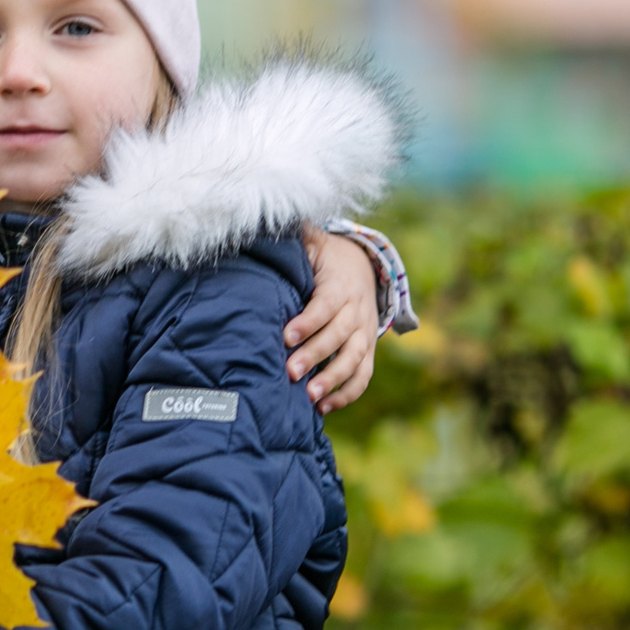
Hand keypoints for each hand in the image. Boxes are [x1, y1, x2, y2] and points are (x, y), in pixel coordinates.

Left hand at [288, 225, 381, 413]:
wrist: (364, 265)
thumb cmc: (324, 257)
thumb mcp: (311, 242)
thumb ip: (293, 238)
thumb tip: (263, 221)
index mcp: (340, 285)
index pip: (324, 306)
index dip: (308, 322)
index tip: (286, 337)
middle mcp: (356, 310)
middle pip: (338, 336)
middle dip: (315, 355)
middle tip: (290, 372)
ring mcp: (365, 332)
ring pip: (354, 359)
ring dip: (332, 379)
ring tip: (309, 396)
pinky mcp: (367, 349)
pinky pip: (363, 375)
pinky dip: (347, 393)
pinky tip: (324, 408)